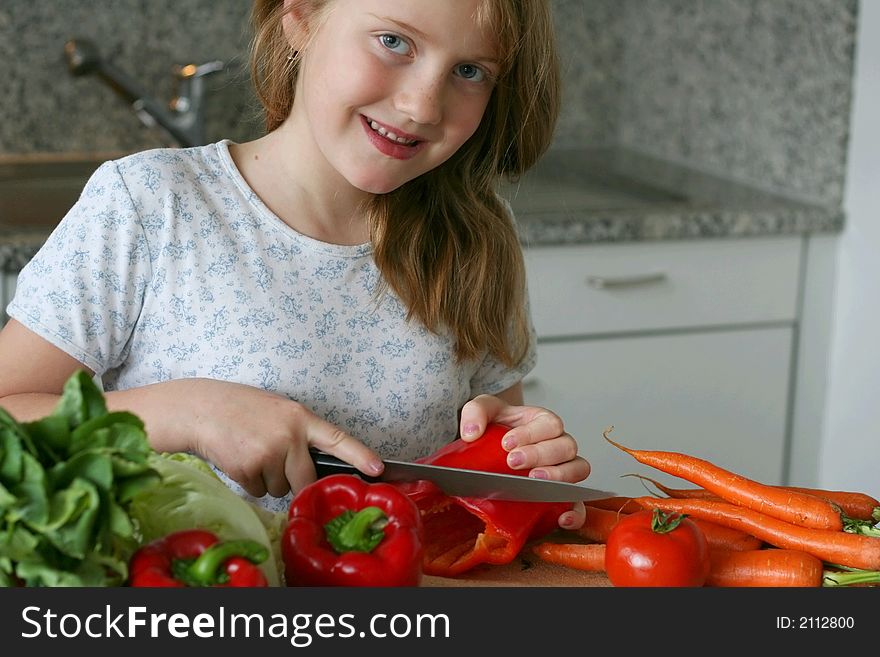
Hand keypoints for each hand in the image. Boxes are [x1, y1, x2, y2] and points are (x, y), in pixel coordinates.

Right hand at [116, 378, 382, 497]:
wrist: (199, 408)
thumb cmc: (240, 409)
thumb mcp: (277, 411)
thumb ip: (298, 433)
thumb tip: (313, 467)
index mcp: (300, 417)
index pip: (336, 439)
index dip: (359, 455)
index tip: (378, 469)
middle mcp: (289, 435)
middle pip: (306, 479)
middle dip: (294, 481)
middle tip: (272, 460)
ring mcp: (269, 452)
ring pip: (280, 488)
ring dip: (267, 480)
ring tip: (250, 453)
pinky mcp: (249, 468)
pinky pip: (258, 491)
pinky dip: (249, 482)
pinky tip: (237, 459)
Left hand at [459, 393, 590, 529]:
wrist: (492, 448)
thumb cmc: (496, 428)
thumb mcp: (483, 410)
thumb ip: (476, 412)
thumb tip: (471, 433)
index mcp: (543, 422)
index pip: (550, 424)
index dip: (531, 434)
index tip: (506, 443)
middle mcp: (558, 445)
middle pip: (566, 446)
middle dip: (539, 454)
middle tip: (513, 462)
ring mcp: (563, 470)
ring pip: (578, 469)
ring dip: (558, 476)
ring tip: (533, 480)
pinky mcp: (561, 497)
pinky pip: (578, 505)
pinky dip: (574, 512)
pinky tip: (561, 518)